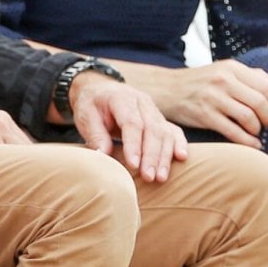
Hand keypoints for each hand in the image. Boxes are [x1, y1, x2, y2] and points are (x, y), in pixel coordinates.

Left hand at [68, 74, 188, 181]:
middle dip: (151, 155)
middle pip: (152, 129)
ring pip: (165, 132)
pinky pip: (173, 130)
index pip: (132, 123)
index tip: (133, 165)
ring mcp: (154, 110)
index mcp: (122, 98)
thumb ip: (95, 135)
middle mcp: (142, 102)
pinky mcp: (160, 119)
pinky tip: (182, 157)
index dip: (134, 145)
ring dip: (164, 156)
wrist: (100, 89)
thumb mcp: (86, 116)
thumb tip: (102, 156)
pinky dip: (179, 143)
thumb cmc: (91, 105)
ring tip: (161, 177)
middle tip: (148, 177)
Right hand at [153, 60, 267, 147]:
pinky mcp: (204, 115)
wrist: (166, 89)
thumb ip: (252, 75)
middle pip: (259, 102)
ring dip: (258, 129)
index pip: (265, 85)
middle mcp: (223, 81)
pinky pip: (233, 131)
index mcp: (231, 68)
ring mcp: (213, 98)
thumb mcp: (224, 71)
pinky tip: (253, 144)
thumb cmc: (198, 82)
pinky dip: (247, 141)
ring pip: (248, 117)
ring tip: (257, 132)